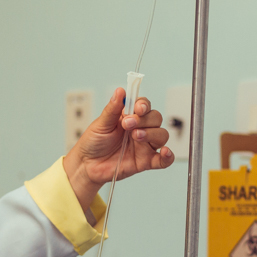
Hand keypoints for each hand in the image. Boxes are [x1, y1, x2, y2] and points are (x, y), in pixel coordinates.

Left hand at [63, 88, 173, 216]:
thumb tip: (120, 91)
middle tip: (128, 124)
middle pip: (156, 118)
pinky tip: (165, 152)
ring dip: (152, 134)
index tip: (137, 108)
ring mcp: (144, 145)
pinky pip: (163, 160)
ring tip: (136, 136)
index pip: (144, 106)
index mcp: (129, 117)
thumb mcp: (100, 124)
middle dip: (145, 120)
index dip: (143, 105)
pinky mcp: (145, 161)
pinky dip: (168, 156)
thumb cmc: (93, 143)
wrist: (87, 165)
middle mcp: (140, 129)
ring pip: (161, 135)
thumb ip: (112, 109)